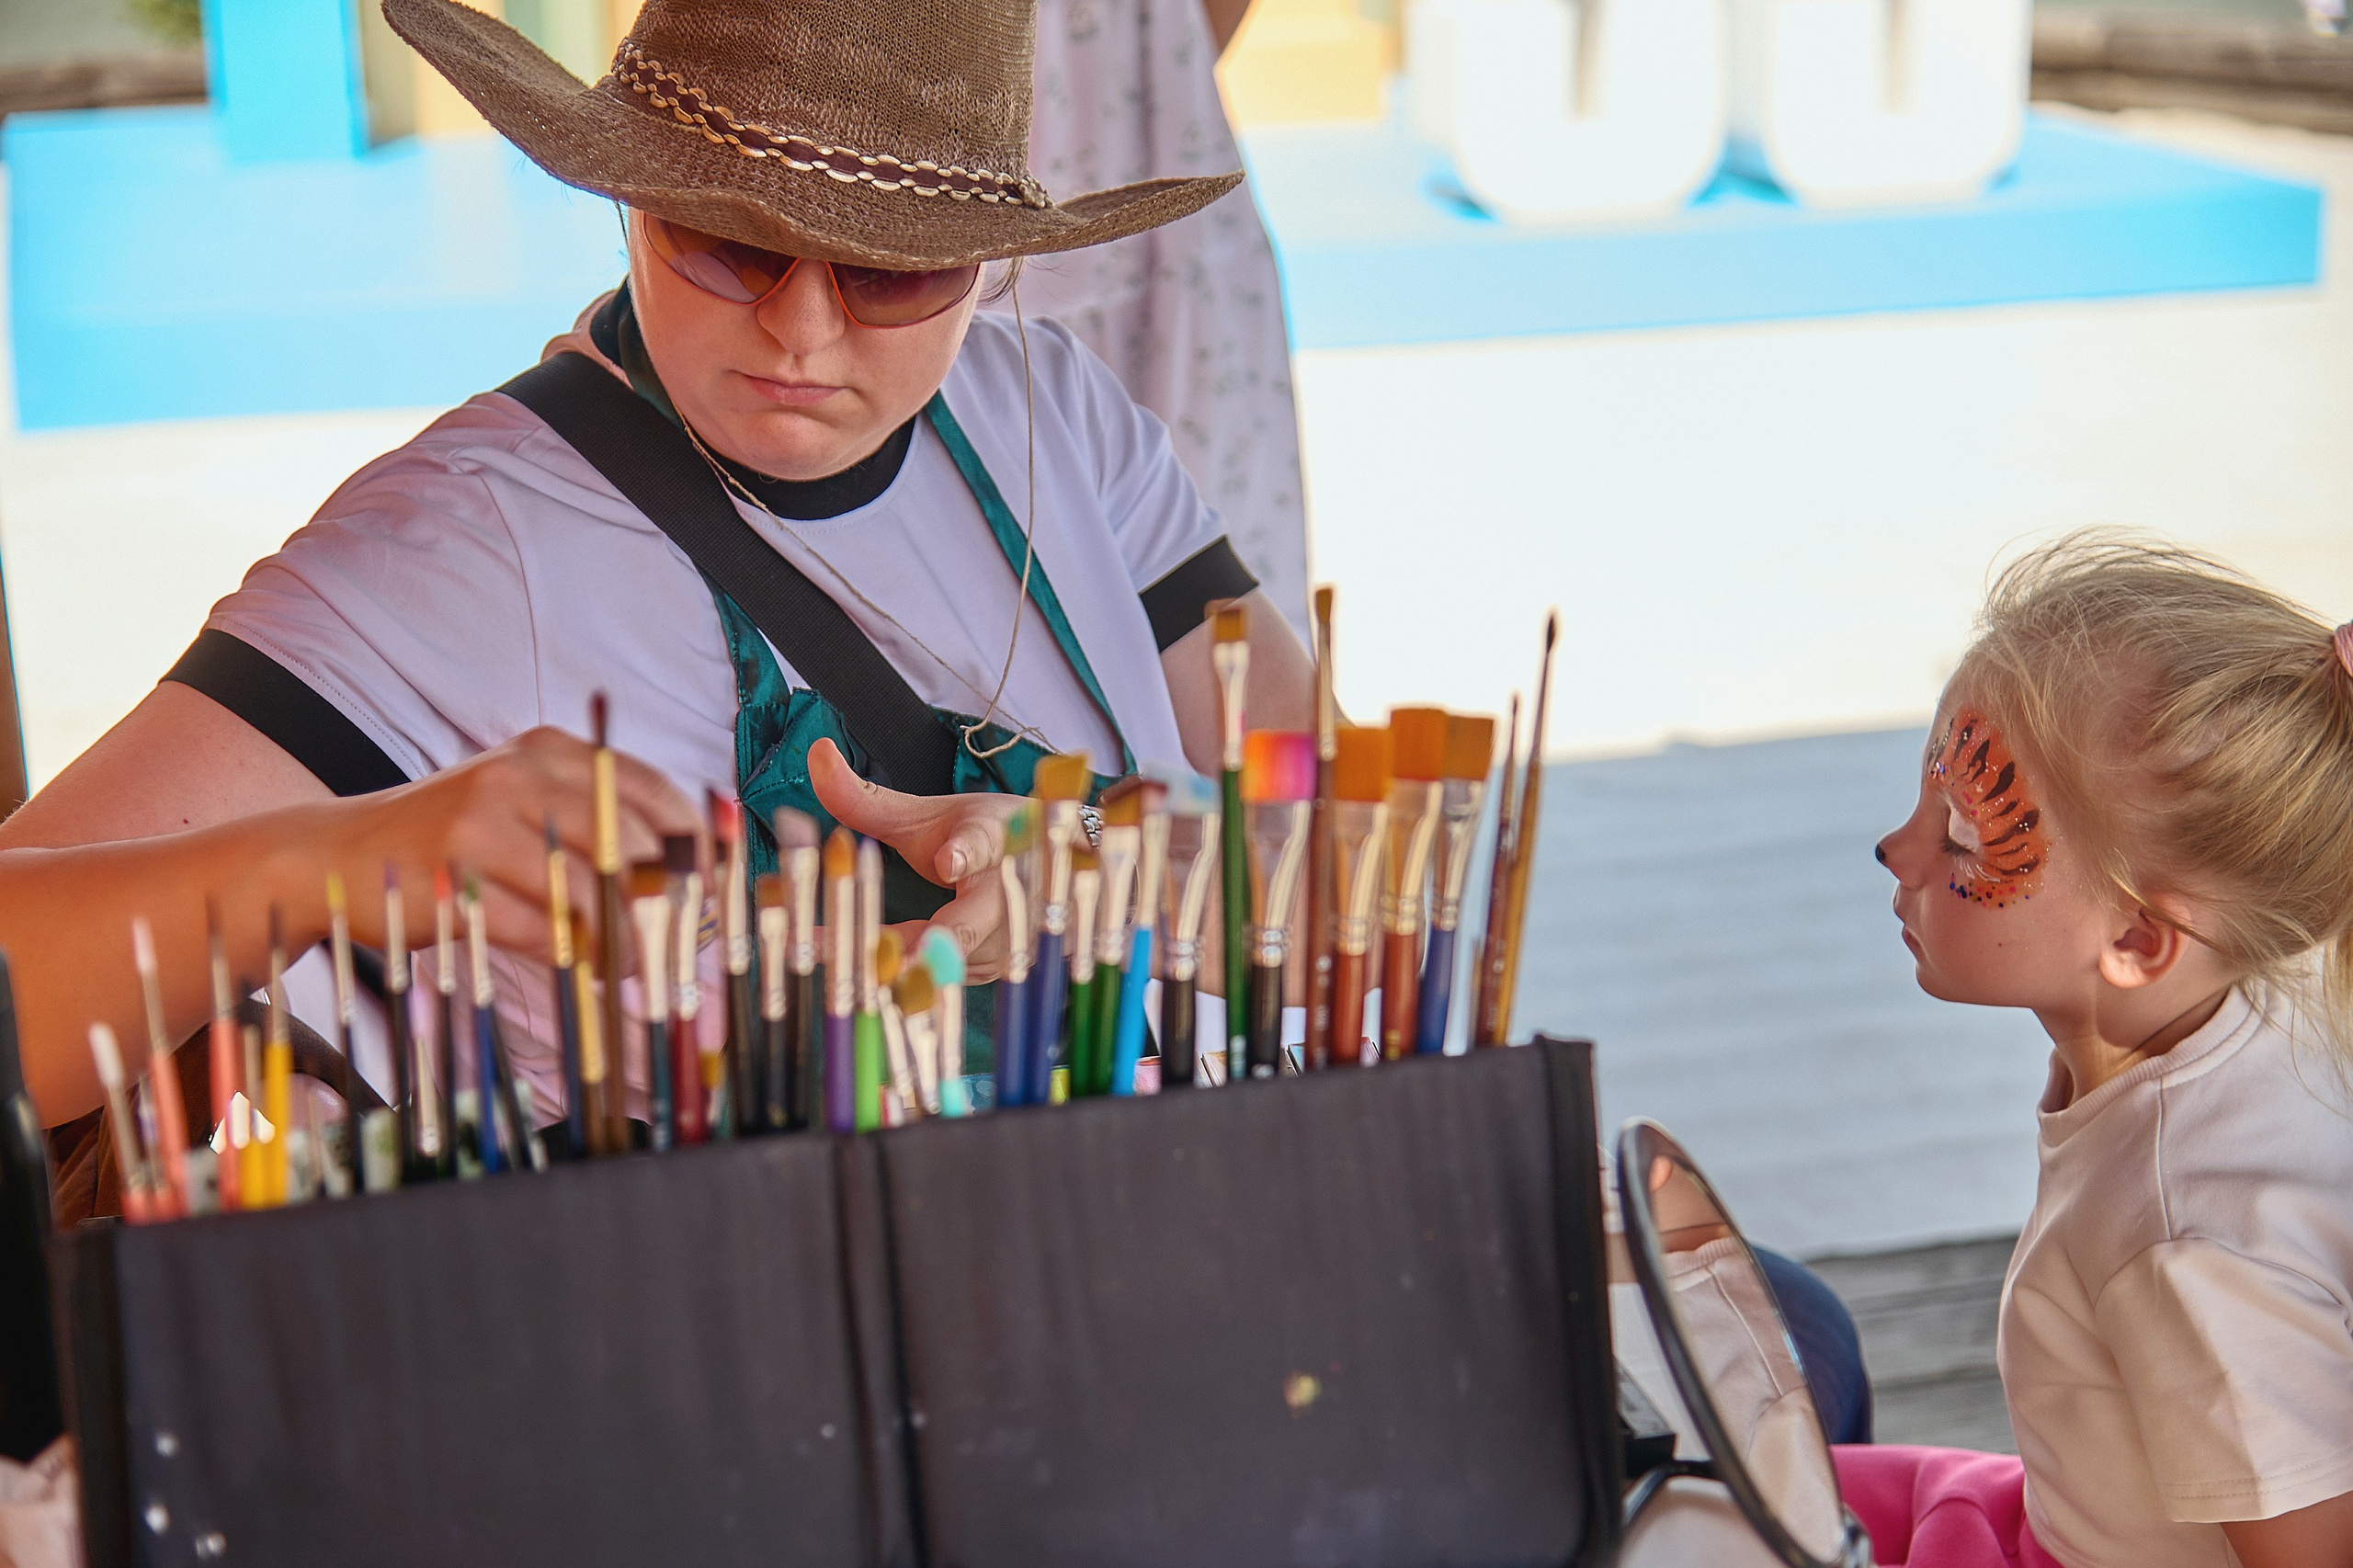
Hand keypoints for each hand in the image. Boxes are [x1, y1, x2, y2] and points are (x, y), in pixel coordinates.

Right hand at [322, 727, 702, 962]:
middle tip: (682, 939)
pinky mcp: (456, 873)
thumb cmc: (454, 838)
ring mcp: (484, 818)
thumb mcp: (527, 806)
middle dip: (664, 900)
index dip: (694, 845)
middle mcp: (523, 772)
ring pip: (589, 889)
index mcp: (552, 750)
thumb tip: (691, 871)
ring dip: (622, 938)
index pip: (652, 791)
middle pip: (630, 842)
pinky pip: (540, 925)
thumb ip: (598, 825)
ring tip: (634, 965)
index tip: (716, 887)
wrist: (337, 852)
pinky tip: (589, 969)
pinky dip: (574, 955)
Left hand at [808, 737, 1023, 981]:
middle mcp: (1005, 904)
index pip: (985, 848)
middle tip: (852, 950)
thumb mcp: (934, 815)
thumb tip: (816, 753)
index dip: (967, 854)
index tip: (949, 859)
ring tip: (811, 955)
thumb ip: (869, 799)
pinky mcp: (983, 976)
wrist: (1052, 879)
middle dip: (901, 947)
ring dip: (877, 970)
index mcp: (996, 848)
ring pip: (936, 969)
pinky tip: (838, 981)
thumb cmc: (987, 840)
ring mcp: (999, 948)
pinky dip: (884, 984)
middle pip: (956, 931)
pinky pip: (930, 985)